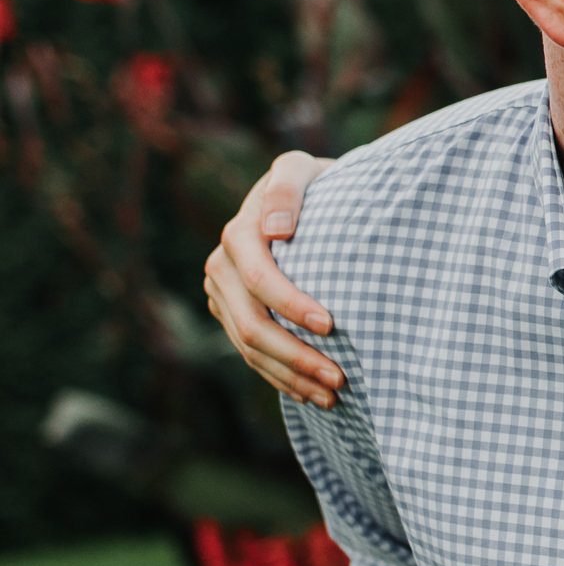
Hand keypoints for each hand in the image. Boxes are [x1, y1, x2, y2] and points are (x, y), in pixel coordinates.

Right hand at [203, 150, 340, 406]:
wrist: (300, 200)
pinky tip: (311, 394)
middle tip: (340, 378)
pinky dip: (280, 378)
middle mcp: (221, 268)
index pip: (260, 279)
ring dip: (291, 376)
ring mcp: (222, 296)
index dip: (292, 306)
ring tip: (333, 395)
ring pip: (250, 348)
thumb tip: (275, 229)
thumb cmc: (311, 183)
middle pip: (253, 325)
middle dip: (296, 355)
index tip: (332, 325)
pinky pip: (251, 355)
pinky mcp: (230, 316)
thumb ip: (287, 187)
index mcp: (238, 235)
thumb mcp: (300, 170)